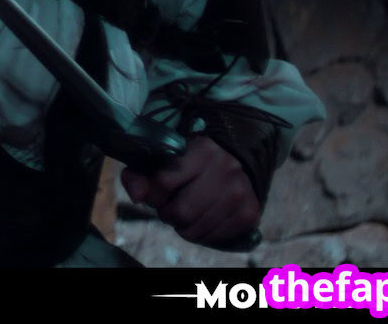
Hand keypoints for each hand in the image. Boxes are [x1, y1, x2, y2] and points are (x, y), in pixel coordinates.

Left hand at [121, 135, 259, 246]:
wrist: (233, 163)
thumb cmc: (188, 163)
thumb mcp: (161, 160)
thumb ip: (139, 175)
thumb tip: (137, 196)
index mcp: (201, 149)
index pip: (163, 183)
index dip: (152, 196)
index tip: (156, 195)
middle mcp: (226, 168)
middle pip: (180, 212)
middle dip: (168, 214)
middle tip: (172, 207)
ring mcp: (240, 192)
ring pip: (196, 229)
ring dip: (184, 227)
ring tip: (188, 212)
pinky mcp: (249, 213)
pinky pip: (214, 238)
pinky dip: (203, 234)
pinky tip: (204, 219)